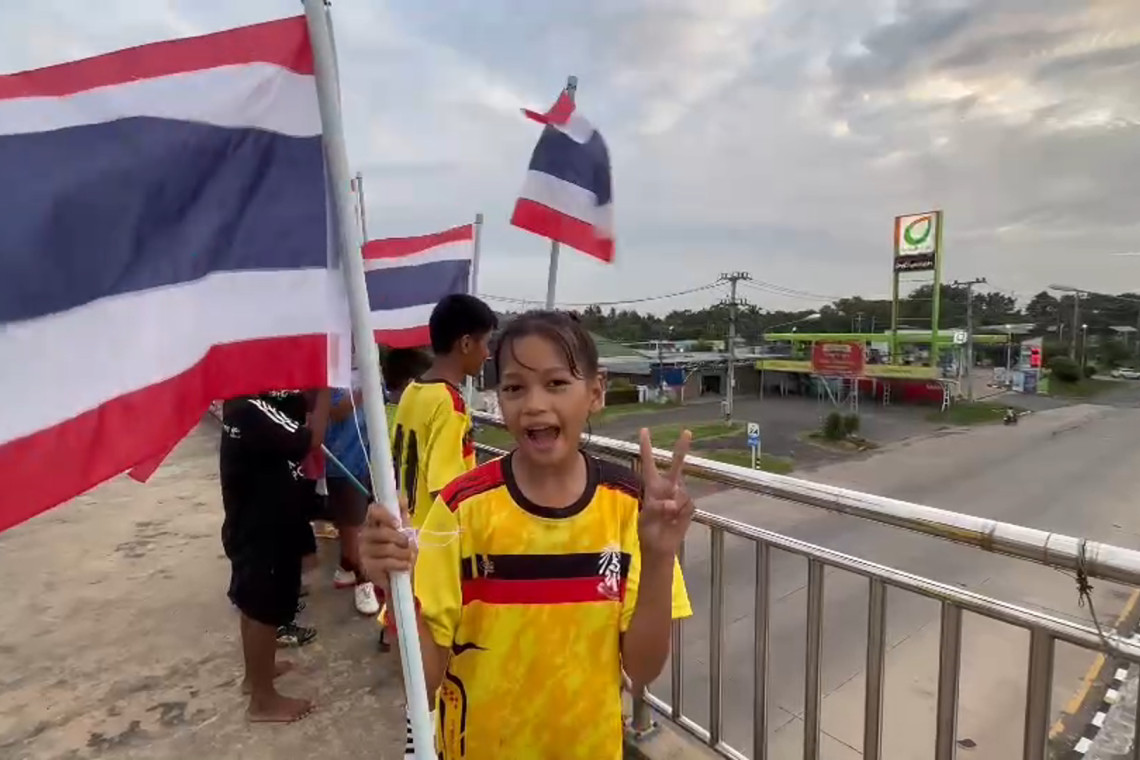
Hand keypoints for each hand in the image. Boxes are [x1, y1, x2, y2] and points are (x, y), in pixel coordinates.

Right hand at [360, 494, 414, 598]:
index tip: (397, 523)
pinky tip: (404, 566)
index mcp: (372, 523)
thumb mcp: (404, 530)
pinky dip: (400, 564)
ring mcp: (364, 552)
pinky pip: (387, 562)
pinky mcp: (368, 568)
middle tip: (408, 545)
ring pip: (388, 549)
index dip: (385, 515)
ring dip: (404, 554)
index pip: (373, 511)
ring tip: (408, 557)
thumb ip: (402, 513)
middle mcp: (364, 535)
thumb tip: (402, 496)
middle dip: (401, 540)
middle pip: (383, 533)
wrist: (397, 576)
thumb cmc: (399, 550)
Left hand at [637, 427, 693, 559]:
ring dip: (672, 505)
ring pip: (680, 491)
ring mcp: (679, 496)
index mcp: (652, 487)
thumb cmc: (648, 531)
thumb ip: (656, 507)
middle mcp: (667, 488)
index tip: (644, 430)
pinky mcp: (688, 507)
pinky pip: (686, 504)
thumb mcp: (645, 518)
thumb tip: (671, 503)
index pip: (649, 464)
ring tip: (666, 517)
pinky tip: (675, 520)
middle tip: (687, 431)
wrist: (660, 547)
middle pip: (675, 465)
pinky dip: (680, 512)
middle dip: (682, 449)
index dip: (647, 447)